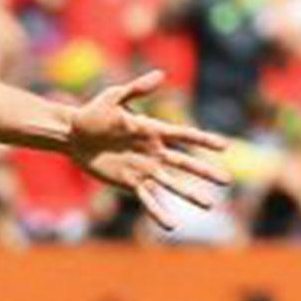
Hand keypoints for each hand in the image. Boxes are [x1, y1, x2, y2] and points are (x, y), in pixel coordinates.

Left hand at [67, 70, 231, 229]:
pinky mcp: (130, 183)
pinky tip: (171, 225)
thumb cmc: (93, 112)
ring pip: (171, 183)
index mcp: (153, 130)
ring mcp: (143, 169)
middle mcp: (153, 151)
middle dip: (204, 172)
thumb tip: (161, 75)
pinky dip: (159, 211)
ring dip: (189, 194)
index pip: (184, 136)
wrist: (73, 135)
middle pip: (184, 163)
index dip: (204, 141)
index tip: (225, 147)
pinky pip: (147, 199)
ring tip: (209, 206)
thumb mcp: (113, 97)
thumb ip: (136, 89)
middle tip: (227, 181)